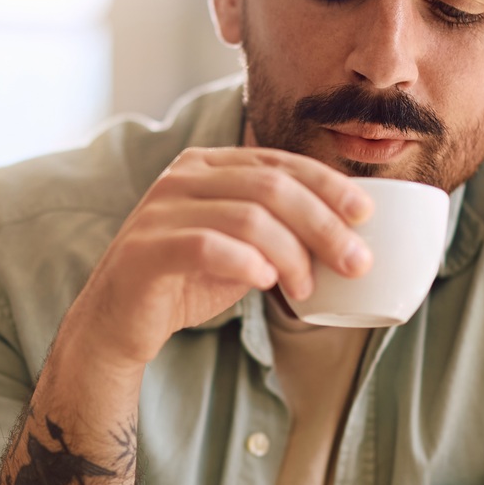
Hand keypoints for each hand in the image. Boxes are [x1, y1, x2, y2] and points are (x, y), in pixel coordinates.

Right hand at [61, 147, 374, 373]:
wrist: (118, 321)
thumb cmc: (184, 280)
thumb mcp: (239, 246)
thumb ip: (278, 230)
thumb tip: (348, 236)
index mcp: (208, 165)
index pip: (279, 162)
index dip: (327, 185)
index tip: (365, 214)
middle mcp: (183, 177)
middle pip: (271, 187)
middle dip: (324, 224)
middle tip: (357, 262)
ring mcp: (161, 210)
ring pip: (248, 217)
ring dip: (291, 255)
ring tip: (306, 289)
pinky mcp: (147, 248)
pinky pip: (207, 246)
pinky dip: (246, 263)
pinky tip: (266, 282)